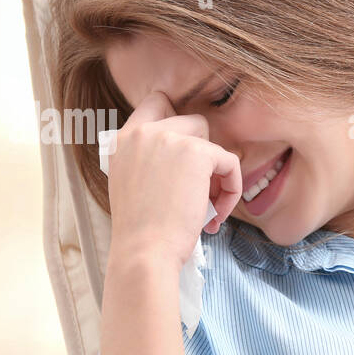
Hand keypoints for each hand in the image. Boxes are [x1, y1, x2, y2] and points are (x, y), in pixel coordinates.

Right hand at [102, 90, 242, 271]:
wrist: (144, 251)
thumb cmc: (141, 232)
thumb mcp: (132, 185)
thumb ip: (150, 162)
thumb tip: (186, 160)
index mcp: (122, 140)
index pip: (156, 103)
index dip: (180, 124)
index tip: (188, 157)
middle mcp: (142, 131)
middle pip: (192, 121)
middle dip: (203, 154)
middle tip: (200, 191)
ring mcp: (169, 137)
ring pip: (211, 140)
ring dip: (216, 173)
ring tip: (210, 207)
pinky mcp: (197, 152)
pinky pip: (229, 162)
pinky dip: (231, 189)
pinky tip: (217, 215)